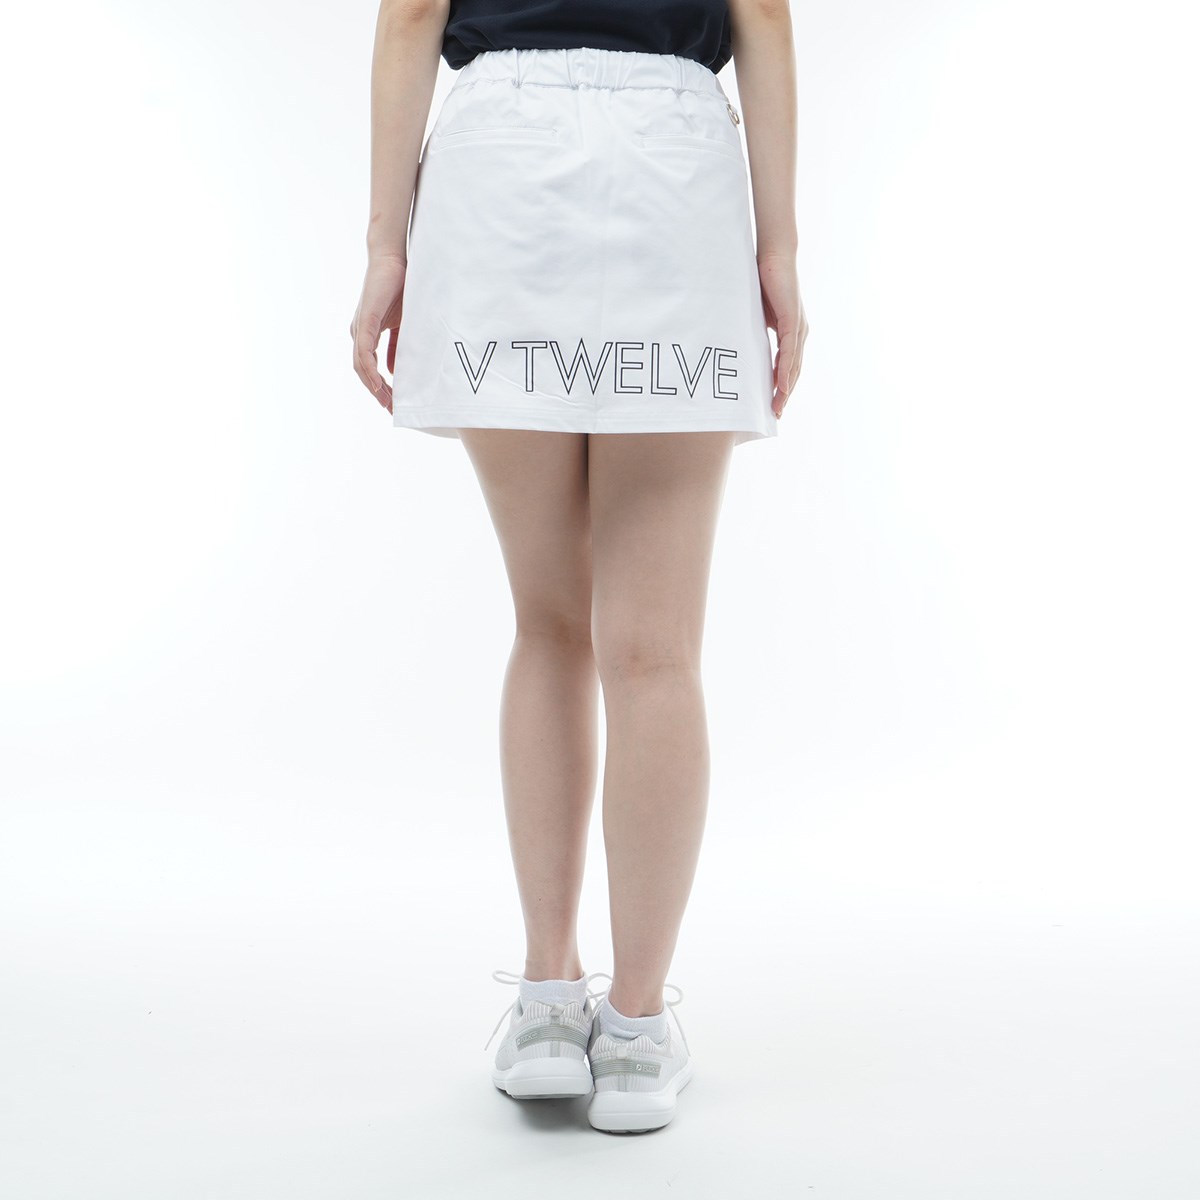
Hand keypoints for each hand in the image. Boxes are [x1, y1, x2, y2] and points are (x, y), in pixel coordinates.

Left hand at [350, 254, 406, 411]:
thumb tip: (395, 370)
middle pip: (363, 372)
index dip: (380, 387)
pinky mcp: (365, 321)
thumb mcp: (404, 324)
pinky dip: (370, 370)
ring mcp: (360, 328)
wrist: (394, 259)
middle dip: (377, 392)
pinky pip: (364, 352)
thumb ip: (399, 347)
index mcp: (368, 334)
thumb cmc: (401, 288)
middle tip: (391, 410)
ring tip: (387, 402)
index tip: (393, 403)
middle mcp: (359, 333)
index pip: (370, 367)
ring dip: (373, 386)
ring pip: (361, 366)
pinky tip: (379, 383)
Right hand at [757, 252, 808, 419]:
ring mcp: (799, 328)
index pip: (787, 366)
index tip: (773, 405)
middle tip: (775, 415)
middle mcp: (799, 332)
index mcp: (791, 332)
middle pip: (793, 372)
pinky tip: (780, 385)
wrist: (773, 256)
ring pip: (794, 367)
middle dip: (785, 395)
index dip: (781, 386)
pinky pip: (790, 352)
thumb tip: (742, 346)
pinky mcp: (794, 321)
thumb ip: (755, 331)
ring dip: (786, 389)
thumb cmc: (763, 281)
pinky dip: (785, 370)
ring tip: (777, 407)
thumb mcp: (756, 314)